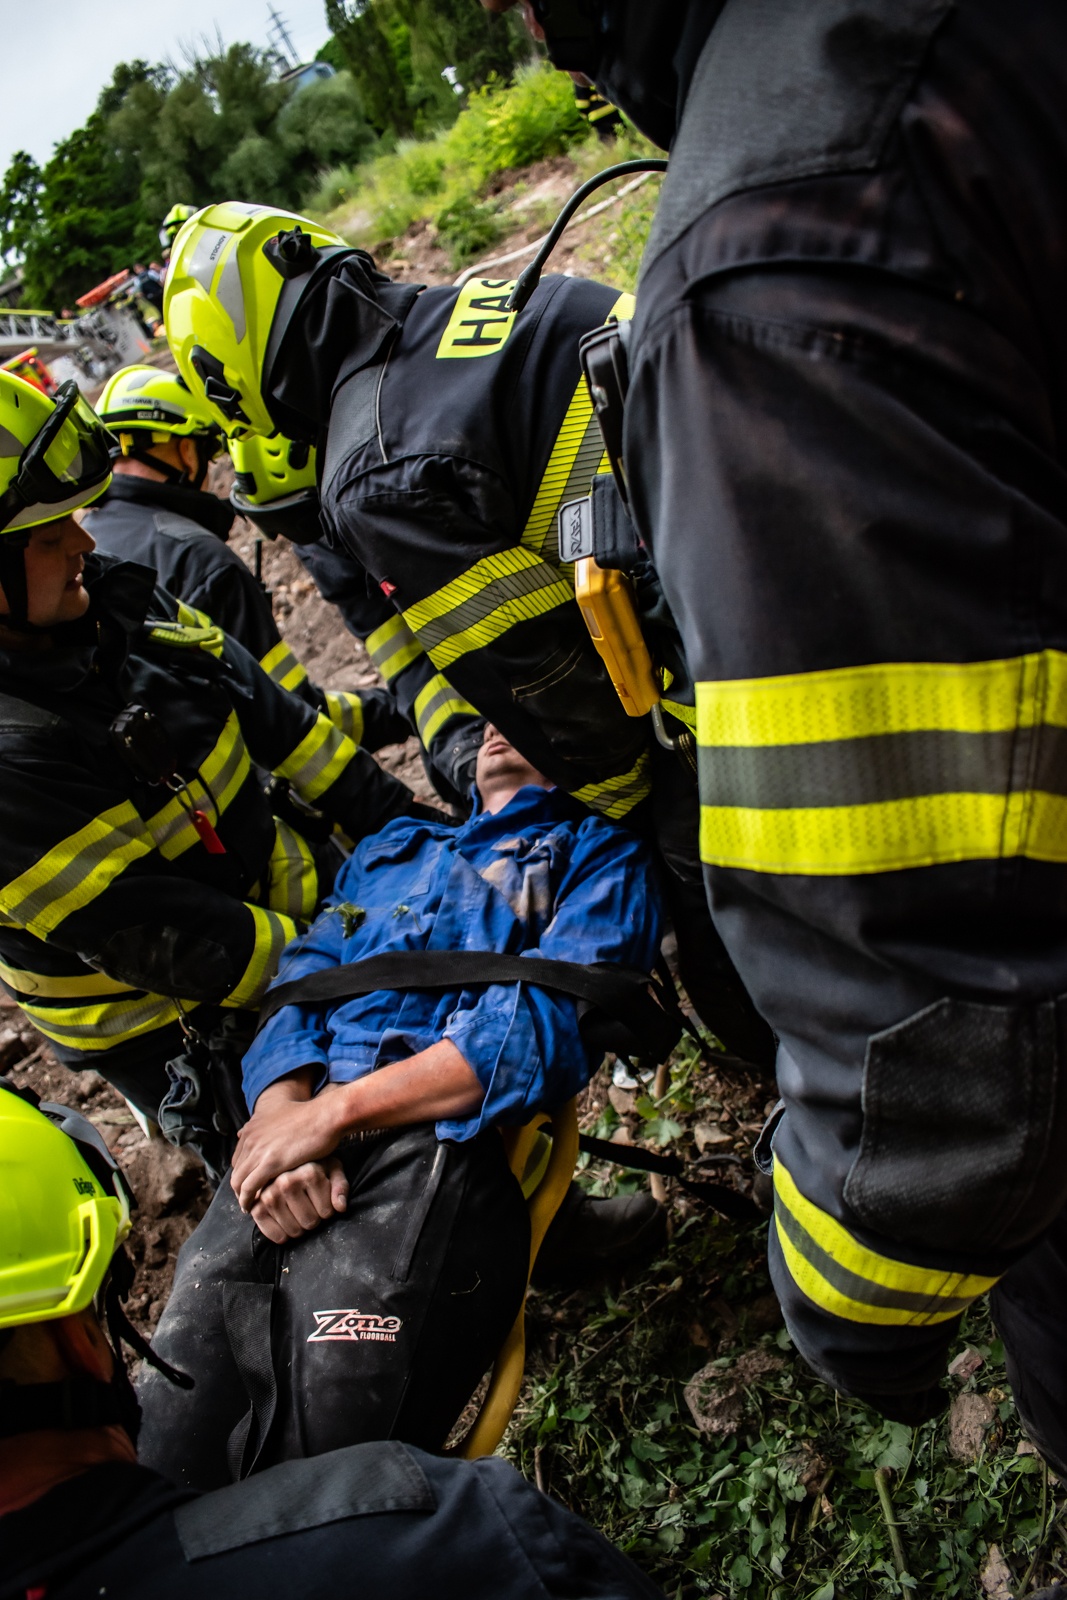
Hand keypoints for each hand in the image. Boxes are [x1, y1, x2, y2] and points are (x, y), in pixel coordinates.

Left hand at [231, 1093, 342, 1211]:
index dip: (243, 1173)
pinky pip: (249, 1187)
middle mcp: (250, 1138)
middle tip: (248, 1199)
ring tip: (249, 1206)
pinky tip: (252, 1207)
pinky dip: (247, 1200)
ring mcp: (259, 1150)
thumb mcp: (281, 1113)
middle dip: (239, 1186)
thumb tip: (245, 1131)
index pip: (238, 1158)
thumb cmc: (311, 1116)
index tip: (250, 1184)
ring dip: (241, 1196)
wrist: (326, 1115)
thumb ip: (264, 1123)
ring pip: (238, 1181)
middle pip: (236, 1170)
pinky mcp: (270, 1163)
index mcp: (252, 1127)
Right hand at [249, 1157, 348, 1243]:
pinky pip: (276, 1235)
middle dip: (313, 1219)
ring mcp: (269, 1195)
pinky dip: (283, 1236)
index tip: (322, 1200)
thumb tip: (340, 1207)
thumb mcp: (332, 1170)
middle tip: (309, 1207)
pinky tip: (285, 1222)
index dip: (328, 1211)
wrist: (281, 1165)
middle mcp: (286, 1181)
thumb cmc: (313, 1167)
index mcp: (309, 1172)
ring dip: (299, 1228)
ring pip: (294, 1231)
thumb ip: (340, 1186)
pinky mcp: (256, 1207)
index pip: (327, 1212)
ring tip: (297, 1212)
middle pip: (310, 1222)